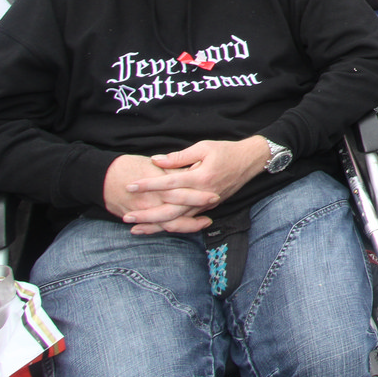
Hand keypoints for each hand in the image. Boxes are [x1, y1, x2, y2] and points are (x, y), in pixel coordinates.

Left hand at [117, 138, 270, 232]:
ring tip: (135, 229)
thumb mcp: (203, 147)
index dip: (148, 185)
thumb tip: (156, 161)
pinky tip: (156, 228)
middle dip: (147, 215)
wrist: (250, 161)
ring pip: (178, 221)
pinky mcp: (208, 207)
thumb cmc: (226, 151)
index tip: (130, 185)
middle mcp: (203, 194)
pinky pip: (187, 221)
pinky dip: (170, 226)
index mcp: (201, 177)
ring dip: (156, 226)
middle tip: (127, 217)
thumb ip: (179, 156)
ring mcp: (206, 203)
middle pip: (171, 210)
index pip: (169, 183)